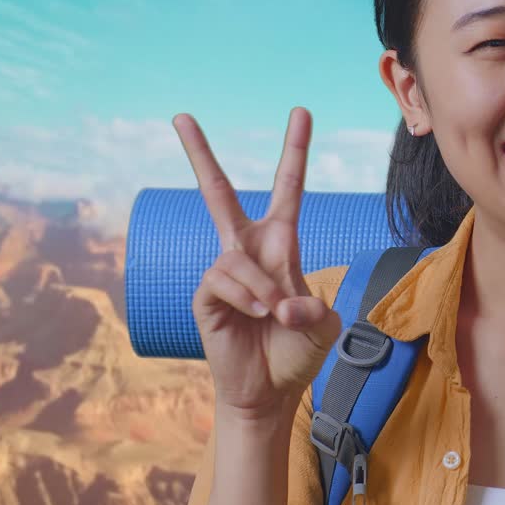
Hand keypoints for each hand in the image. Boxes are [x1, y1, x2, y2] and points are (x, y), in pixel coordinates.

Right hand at [174, 107, 341, 417]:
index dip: (294, 151)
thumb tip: (281, 301)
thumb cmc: (297, 352)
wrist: (271, 391)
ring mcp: (223, 272)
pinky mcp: (204, 295)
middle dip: (199, 154)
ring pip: (237, 260)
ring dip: (263, 290)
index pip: (287, 189)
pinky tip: (256, 315)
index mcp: (281, 245)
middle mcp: (246, 250)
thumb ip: (314, 309)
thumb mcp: (324, 327)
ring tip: (276, 316)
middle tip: (180, 115)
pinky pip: (223, 281)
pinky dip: (247, 298)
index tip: (301, 112)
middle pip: (217, 193)